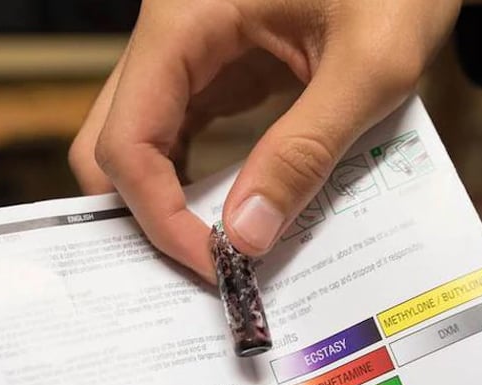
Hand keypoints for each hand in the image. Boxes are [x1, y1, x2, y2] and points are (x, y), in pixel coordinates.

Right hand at [69, 0, 462, 281]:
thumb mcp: (370, 66)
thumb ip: (306, 149)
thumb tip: (246, 235)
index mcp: (185, 20)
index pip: (128, 138)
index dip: (158, 214)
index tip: (213, 262)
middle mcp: (169, 35)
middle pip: (112, 140)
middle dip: (144, 211)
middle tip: (201, 263)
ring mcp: (185, 52)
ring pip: (136, 141)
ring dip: (165, 200)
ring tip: (215, 248)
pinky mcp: (211, 70)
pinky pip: (175, 135)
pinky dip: (190, 180)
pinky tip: (228, 210)